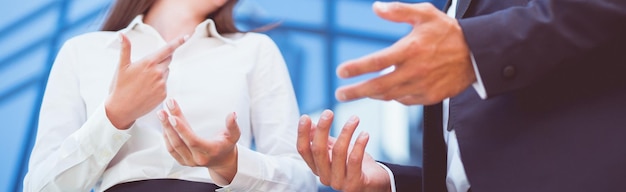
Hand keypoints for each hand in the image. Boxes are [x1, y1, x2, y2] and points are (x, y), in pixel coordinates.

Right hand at [105, 33, 186, 128]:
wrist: (121, 108)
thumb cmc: (120, 86)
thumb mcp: (122, 66)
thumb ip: (125, 49)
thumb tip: (122, 34)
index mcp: (149, 63)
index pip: (167, 49)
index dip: (178, 42)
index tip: (186, 36)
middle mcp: (158, 72)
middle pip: (168, 60)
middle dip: (162, 60)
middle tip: (148, 67)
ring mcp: (162, 84)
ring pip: (166, 72)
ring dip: (160, 73)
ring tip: (144, 81)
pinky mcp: (164, 94)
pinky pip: (165, 84)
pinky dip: (159, 84)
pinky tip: (148, 89)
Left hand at [157, 99, 239, 183]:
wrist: (222, 161)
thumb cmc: (226, 146)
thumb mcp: (233, 136)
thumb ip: (233, 125)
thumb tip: (232, 114)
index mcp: (210, 151)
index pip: (193, 141)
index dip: (182, 129)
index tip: (173, 116)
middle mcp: (198, 159)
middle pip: (179, 143)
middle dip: (169, 126)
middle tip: (163, 111)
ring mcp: (189, 161)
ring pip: (173, 146)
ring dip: (165, 130)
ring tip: (161, 114)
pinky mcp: (183, 161)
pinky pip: (171, 150)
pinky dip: (166, 137)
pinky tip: (164, 125)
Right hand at [297, 110, 390, 191]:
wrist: (375, 184)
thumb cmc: (353, 165)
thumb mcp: (334, 149)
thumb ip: (321, 139)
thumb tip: (308, 122)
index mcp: (317, 167)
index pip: (303, 150)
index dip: (302, 134)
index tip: (305, 117)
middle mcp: (325, 176)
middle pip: (319, 150)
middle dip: (323, 129)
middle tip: (329, 112)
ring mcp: (339, 182)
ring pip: (338, 153)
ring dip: (346, 132)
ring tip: (355, 118)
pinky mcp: (355, 184)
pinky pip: (355, 160)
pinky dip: (359, 144)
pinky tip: (364, 134)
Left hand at [335, 2, 475, 104]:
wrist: (477, 54)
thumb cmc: (449, 32)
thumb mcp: (425, 14)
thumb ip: (399, 11)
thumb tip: (376, 7)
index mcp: (411, 49)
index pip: (376, 62)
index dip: (356, 68)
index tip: (340, 72)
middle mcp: (415, 71)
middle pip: (378, 86)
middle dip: (355, 92)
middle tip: (340, 94)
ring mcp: (423, 87)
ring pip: (390, 96)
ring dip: (372, 95)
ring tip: (360, 92)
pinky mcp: (430, 97)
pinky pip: (404, 100)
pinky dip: (393, 96)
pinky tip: (387, 91)